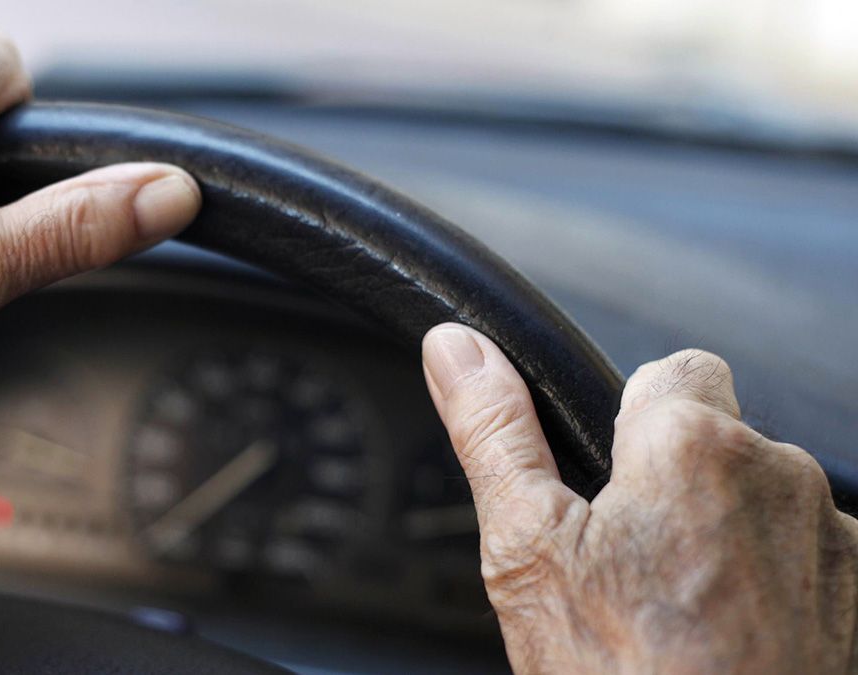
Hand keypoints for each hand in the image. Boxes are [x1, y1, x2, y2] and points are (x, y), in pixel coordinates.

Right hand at [422, 324, 857, 673]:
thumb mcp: (528, 552)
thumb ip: (495, 433)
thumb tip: (456, 348)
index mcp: (694, 447)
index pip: (674, 371)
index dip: (633, 422)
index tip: (614, 485)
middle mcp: (786, 479)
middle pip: (720, 442)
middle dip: (678, 485)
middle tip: (632, 567)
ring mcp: (837, 544)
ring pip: (763, 504)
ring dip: (728, 535)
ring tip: (681, 617)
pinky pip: (807, 559)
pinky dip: (774, 584)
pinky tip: (730, 640)